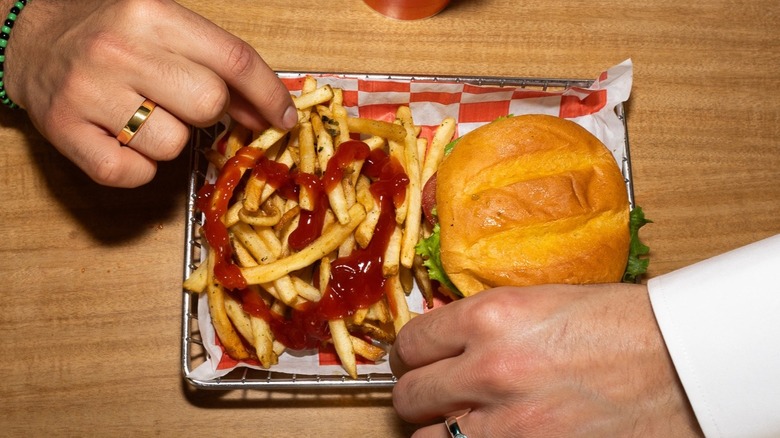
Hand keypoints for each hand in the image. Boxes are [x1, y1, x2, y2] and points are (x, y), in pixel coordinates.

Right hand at [5, 0, 296, 186]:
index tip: (285, 119)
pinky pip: (133, 174)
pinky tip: (122, 139)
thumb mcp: (164, 26)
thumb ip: (217, 62)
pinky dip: (138, 167)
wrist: (29, 35)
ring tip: (143, 114)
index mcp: (152, 14)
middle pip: (207, 105)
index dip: (269, 95)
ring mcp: (89, 92)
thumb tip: (268, 113)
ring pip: (173, 145)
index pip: (234, 60)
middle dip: (208, 112)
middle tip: (181, 101)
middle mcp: (120, 50)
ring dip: (170, 139)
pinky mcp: (65, 131)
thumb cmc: (109, 30)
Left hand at [390, 284, 702, 436]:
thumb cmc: (623, 326)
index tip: (419, 360)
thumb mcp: (541, 303)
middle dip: (420, 394)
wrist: (682, 365)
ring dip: (439, 430)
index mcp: (490, 318)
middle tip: (436, 393)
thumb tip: (445, 338)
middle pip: (409, 395)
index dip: (412, 353)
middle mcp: (488, 370)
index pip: (411, 342)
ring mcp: (507, 424)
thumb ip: (484, 323)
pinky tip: (489, 435)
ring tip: (461, 421)